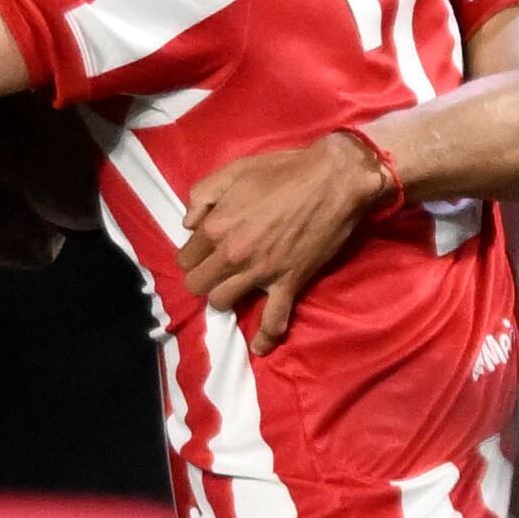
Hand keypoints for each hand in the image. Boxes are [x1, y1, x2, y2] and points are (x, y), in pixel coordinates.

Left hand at [179, 132, 397, 351]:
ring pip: (222, 303)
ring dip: (224, 297)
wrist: (332, 180)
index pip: (185, 258)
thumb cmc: (283, 171)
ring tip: (234, 288)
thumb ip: (201, 196)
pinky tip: (259, 346)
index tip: (204, 252)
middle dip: (203, 278)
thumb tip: (189, 225)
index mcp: (215, 227)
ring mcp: (260, 273)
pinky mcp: (288, 284)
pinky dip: (265, 337)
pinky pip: (273, 321)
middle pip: (197, 285)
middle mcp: (232, 255)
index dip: (193, 255)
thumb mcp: (233, 171)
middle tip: (216, 270)